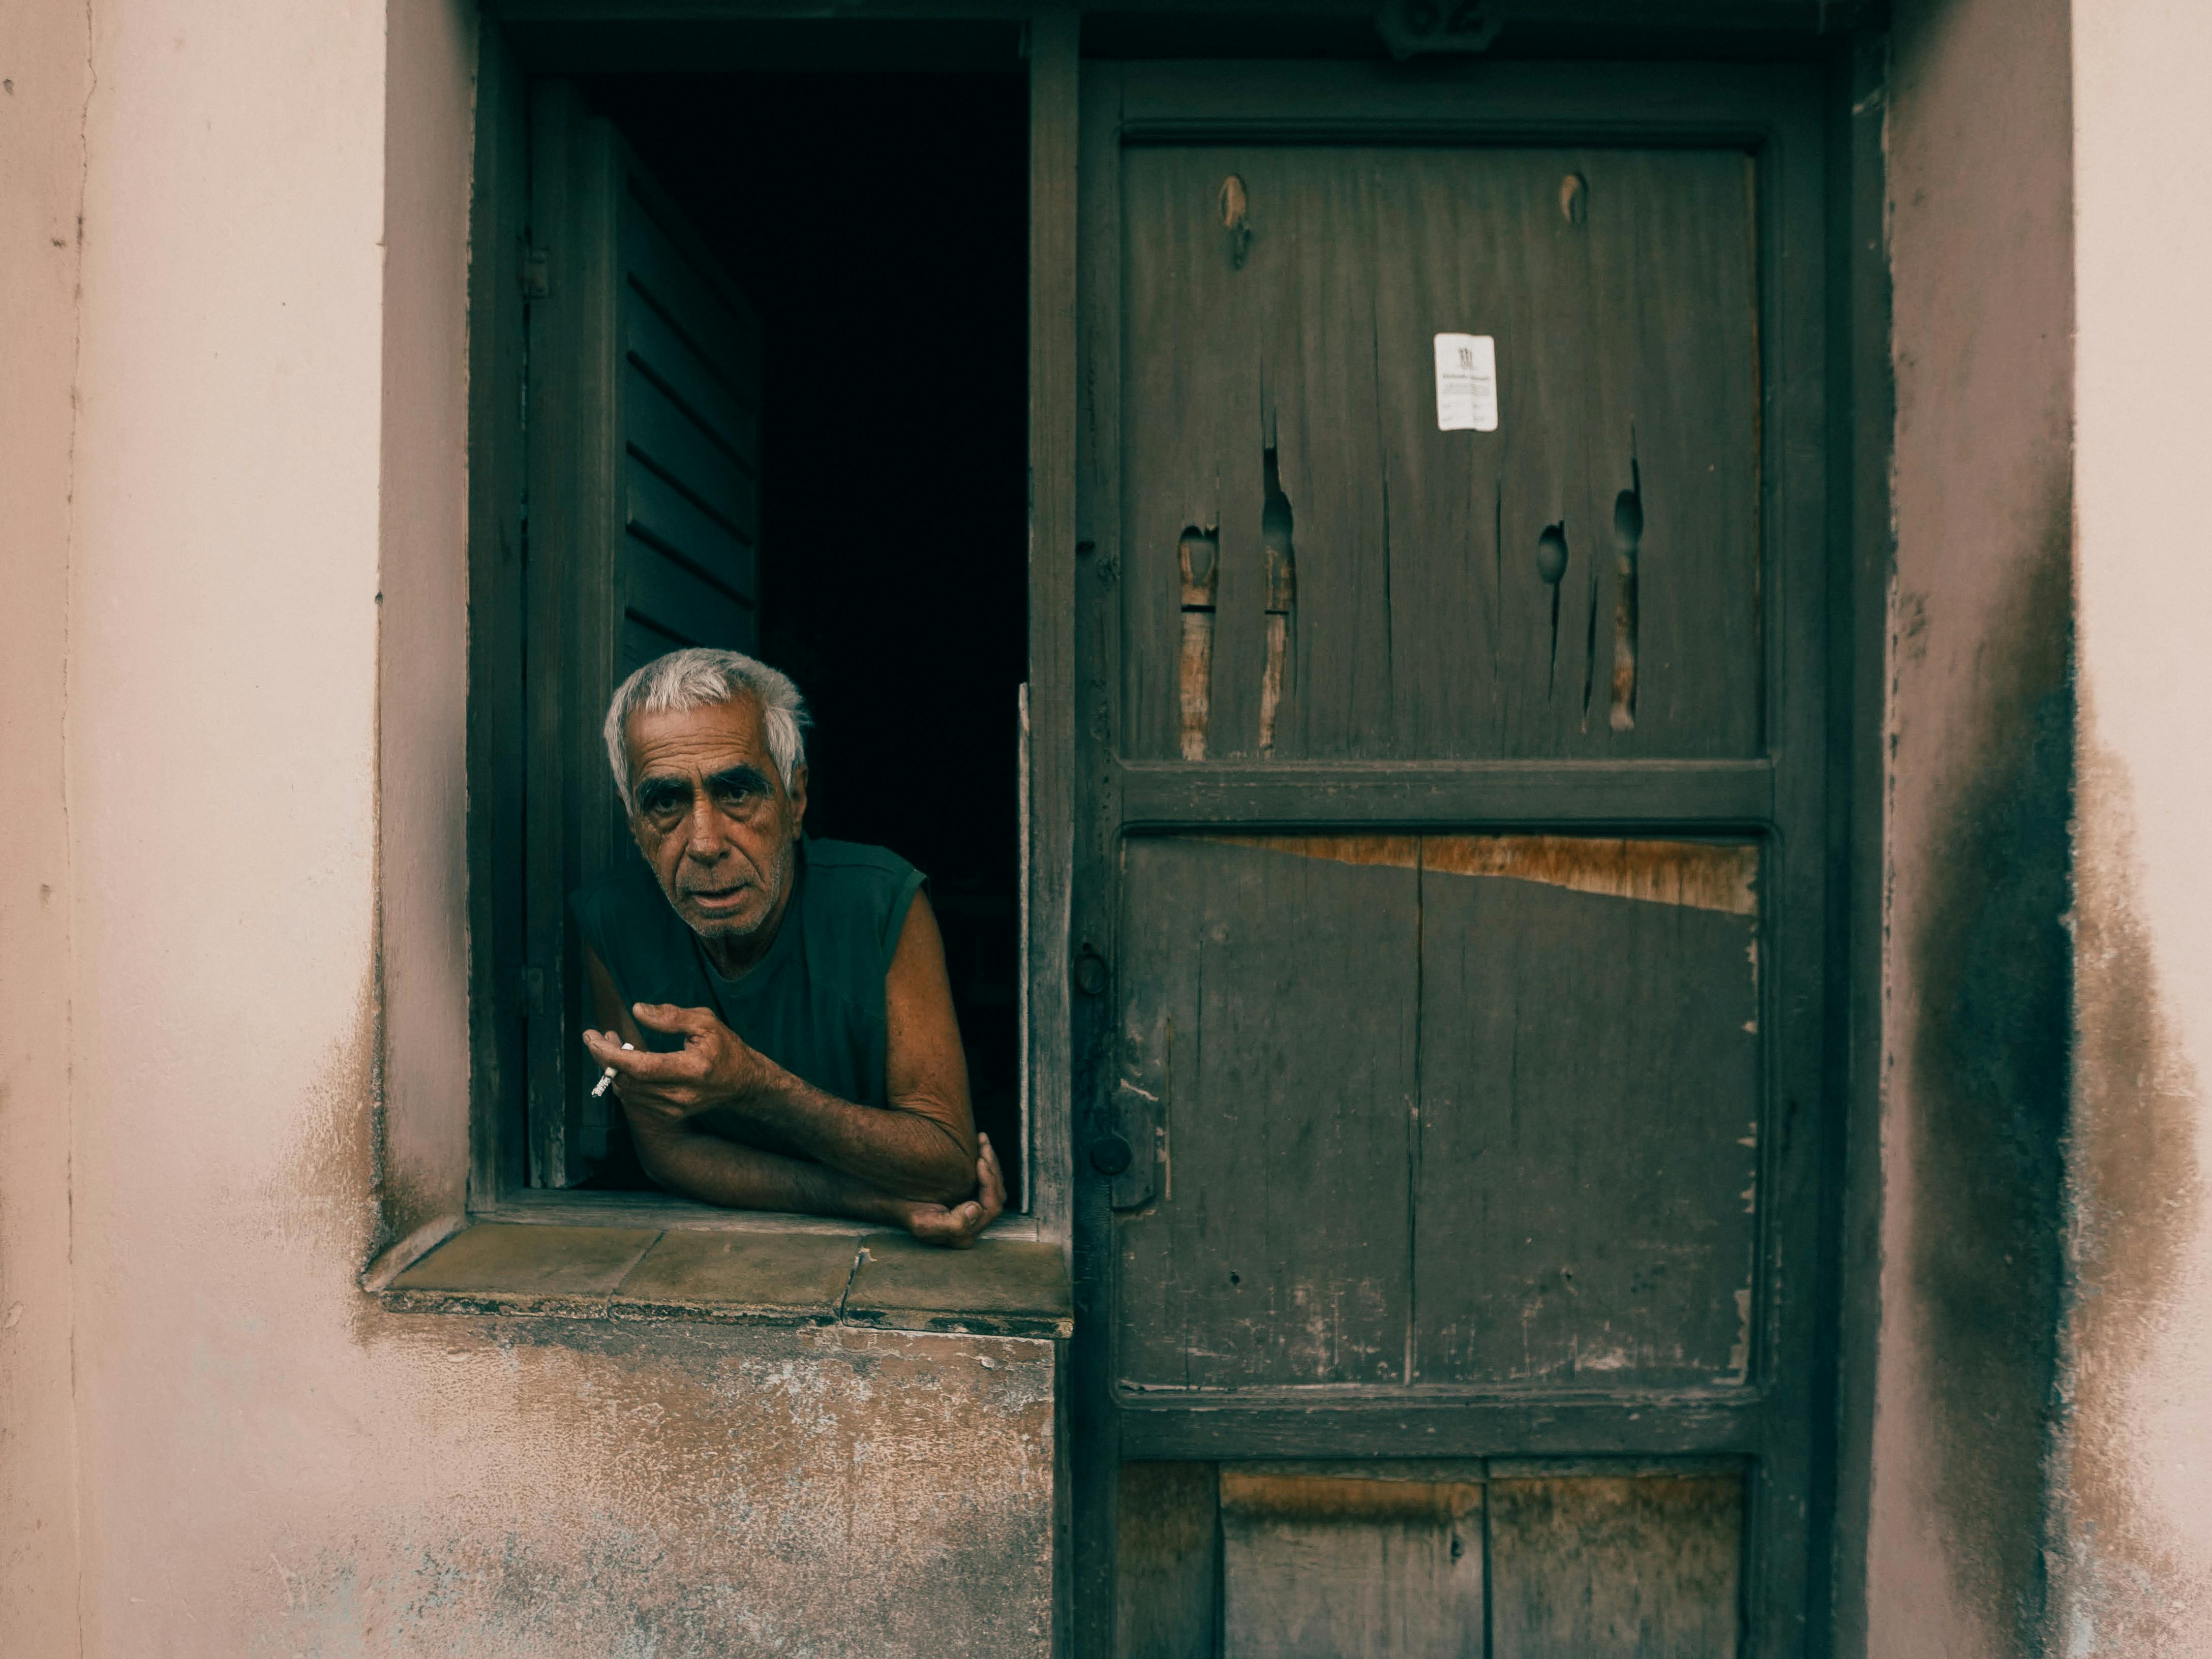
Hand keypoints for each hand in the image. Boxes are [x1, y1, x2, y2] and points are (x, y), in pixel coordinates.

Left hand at [581, 1004, 767, 1130]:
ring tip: (609, 1042)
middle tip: (596, 1035)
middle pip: (628, 1080)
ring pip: (627, 1091)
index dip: (611, 1054)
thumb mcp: (705, 1021)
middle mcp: (680, 1094)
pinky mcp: (668, 1114)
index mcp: (692, 1070)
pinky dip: (622, 1079)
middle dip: (604, 1057)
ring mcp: (673, 1108)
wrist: (741, 1082)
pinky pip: (634, 1098)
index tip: (592, 1036)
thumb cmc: (724, 1047)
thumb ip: (671, 1016)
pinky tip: (622, 1060)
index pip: (641, 1067)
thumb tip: (637, 1010)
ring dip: (611, 1067)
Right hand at [893, 1133, 1004, 1248]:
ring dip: (991, 1162)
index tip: (979, 1161)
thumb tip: (977, 1210)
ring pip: (994, 1186)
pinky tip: (979, 1146)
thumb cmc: (911, 1213)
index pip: (992, 1207)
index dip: (989, 1183)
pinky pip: (986, 1180)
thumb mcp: (925, 1224)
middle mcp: (973, 1224)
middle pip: (997, 1195)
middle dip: (992, 1167)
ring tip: (983, 1141)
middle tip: (983, 1144)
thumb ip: (954, 1225)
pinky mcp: (969, 1197)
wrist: (895, 1201)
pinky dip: (986, 1162)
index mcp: (966, 1233)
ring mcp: (972, 1211)